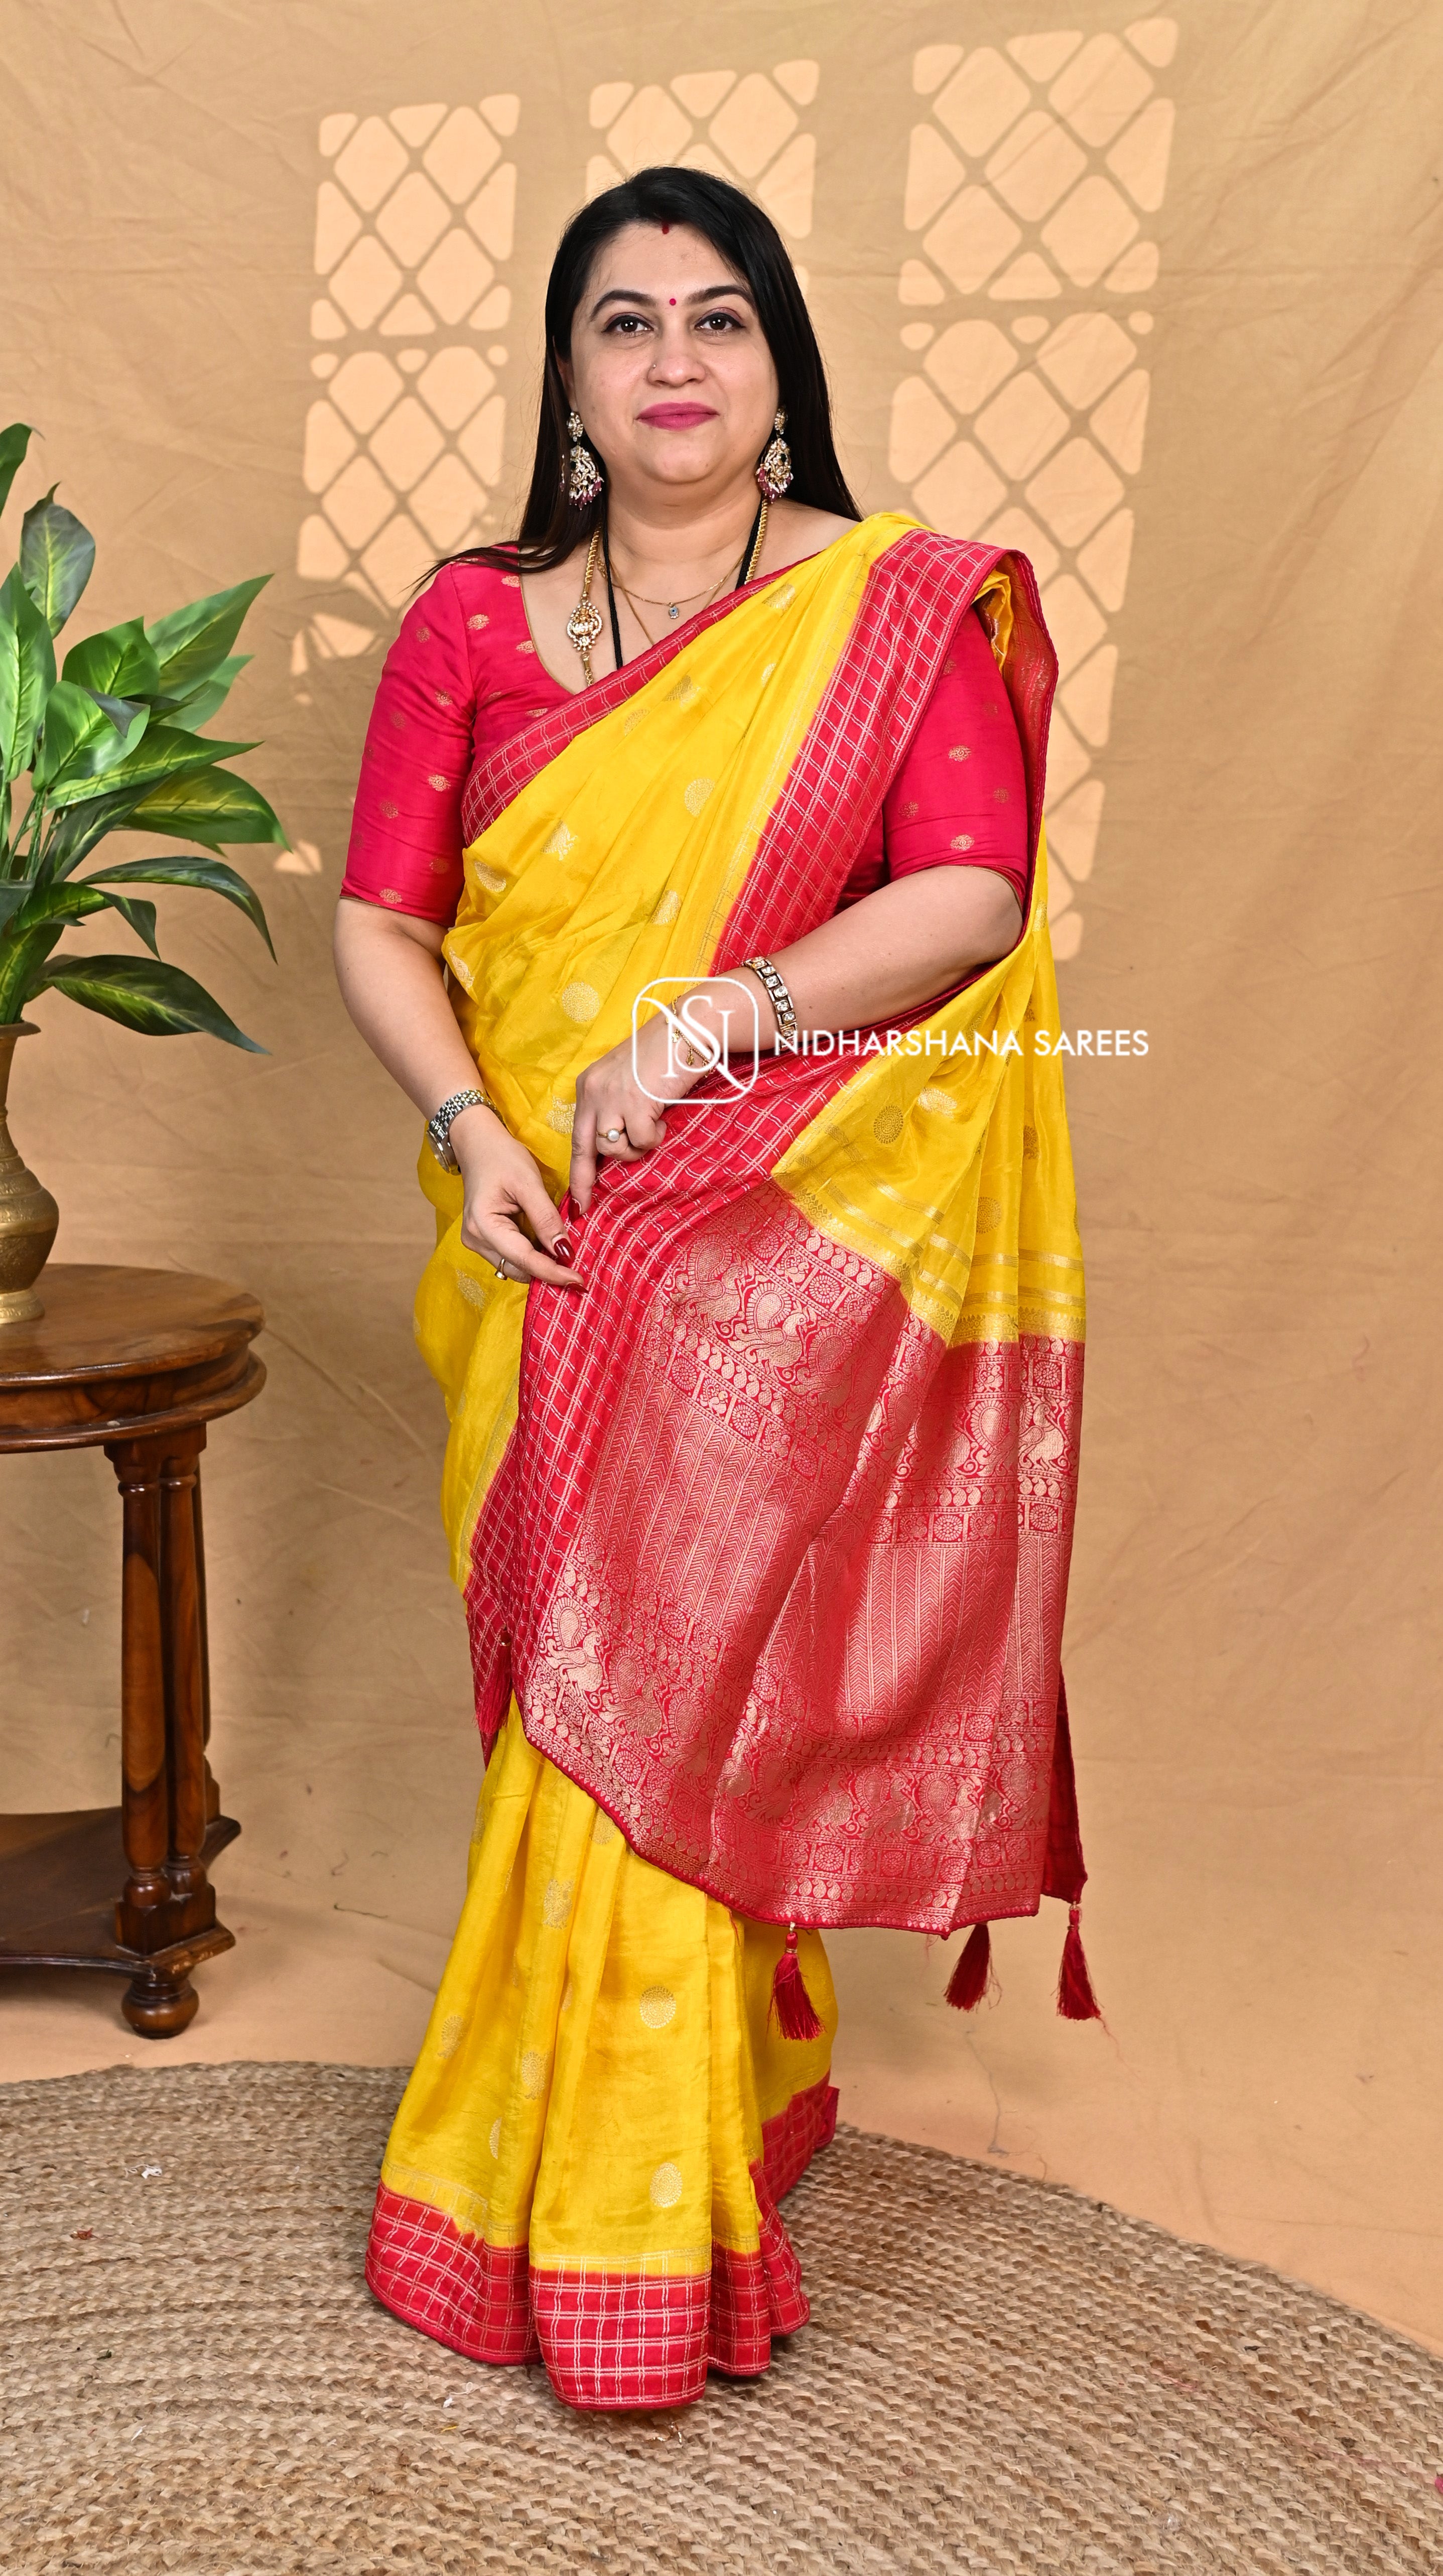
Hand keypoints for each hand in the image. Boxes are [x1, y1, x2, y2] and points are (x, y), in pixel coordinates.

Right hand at [450, 1104, 583, 1290]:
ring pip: (516, 1267)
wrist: (477, 1143)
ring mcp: (478, 1241)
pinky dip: (533, 1256)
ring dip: (541, 1266)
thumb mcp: (528, 1183)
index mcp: (483, 1225)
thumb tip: (565, 1252)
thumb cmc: (501, 1157)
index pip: (524, 1259)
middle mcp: (475, 1240)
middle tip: (579, 1273)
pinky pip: (512, 1257)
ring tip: (568, 1260)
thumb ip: (546, 1218)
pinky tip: (550, 1249)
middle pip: (518, 1269)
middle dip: (548, 1273)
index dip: (552, 1272)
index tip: (579, 1280)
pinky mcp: (484, 1239)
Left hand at [569, 985, 751, 1213]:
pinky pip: (642, 1141)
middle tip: (587, 1202)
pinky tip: (662, 1118)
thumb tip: (615, 1143)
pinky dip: (655, 1136)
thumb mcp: (626, 1080)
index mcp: (588, 1086)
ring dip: (635, 1147)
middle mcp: (593, 1091)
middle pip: (586, 1147)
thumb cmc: (662, 1056)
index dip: (577, 1169)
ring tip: (651, 1127)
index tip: (576, 1197)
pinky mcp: (635, 1104)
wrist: (686, 1030)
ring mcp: (612, 1098)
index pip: (576, 1135)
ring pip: (614, 1148)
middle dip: (586, 1180)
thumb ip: (614, 1107)